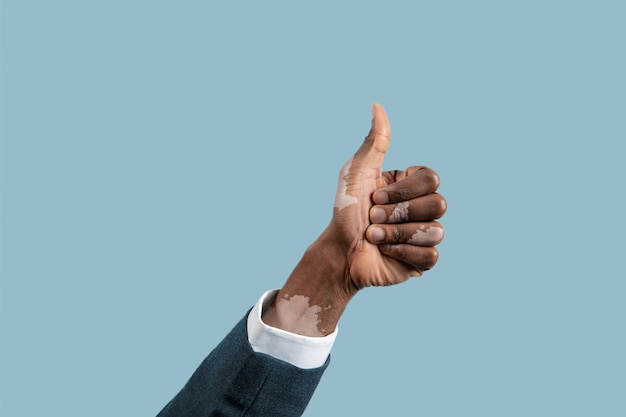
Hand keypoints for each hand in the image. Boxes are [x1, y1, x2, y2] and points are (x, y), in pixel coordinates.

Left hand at [263, 104, 445, 335]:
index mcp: (412, 185)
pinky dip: (402, 253)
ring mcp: (426, 234)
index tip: (374, 196)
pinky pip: (431, 255)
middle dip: (398, 213)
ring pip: (436, 231)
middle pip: (439, 204)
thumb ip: (374, 142)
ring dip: (396, 234)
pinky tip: (385, 252)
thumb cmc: (345, 210)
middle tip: (372, 217)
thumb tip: (377, 106)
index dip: (403, 191)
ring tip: (373, 236)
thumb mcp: (356, 173)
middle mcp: (423, 207)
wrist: (338, 251)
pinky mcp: (424, 260)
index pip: (432, 178)